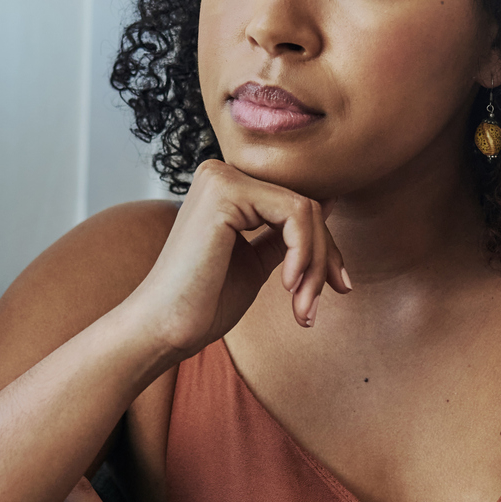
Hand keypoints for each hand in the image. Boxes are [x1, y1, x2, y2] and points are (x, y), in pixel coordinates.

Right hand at [122, 159, 350, 359]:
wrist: (164, 328)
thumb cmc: (204, 303)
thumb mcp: (257, 261)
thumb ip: (286, 233)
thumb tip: (329, 203)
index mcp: (227, 187)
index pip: (296, 204)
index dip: (324, 248)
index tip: (336, 287)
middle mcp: (222, 172)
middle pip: (306, 204)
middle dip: (324, 259)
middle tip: (315, 307)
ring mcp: (221, 177)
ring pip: (305, 210)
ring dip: (315, 265)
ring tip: (302, 308)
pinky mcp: (225, 190)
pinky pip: (294, 213)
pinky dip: (303, 254)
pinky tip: (287, 286)